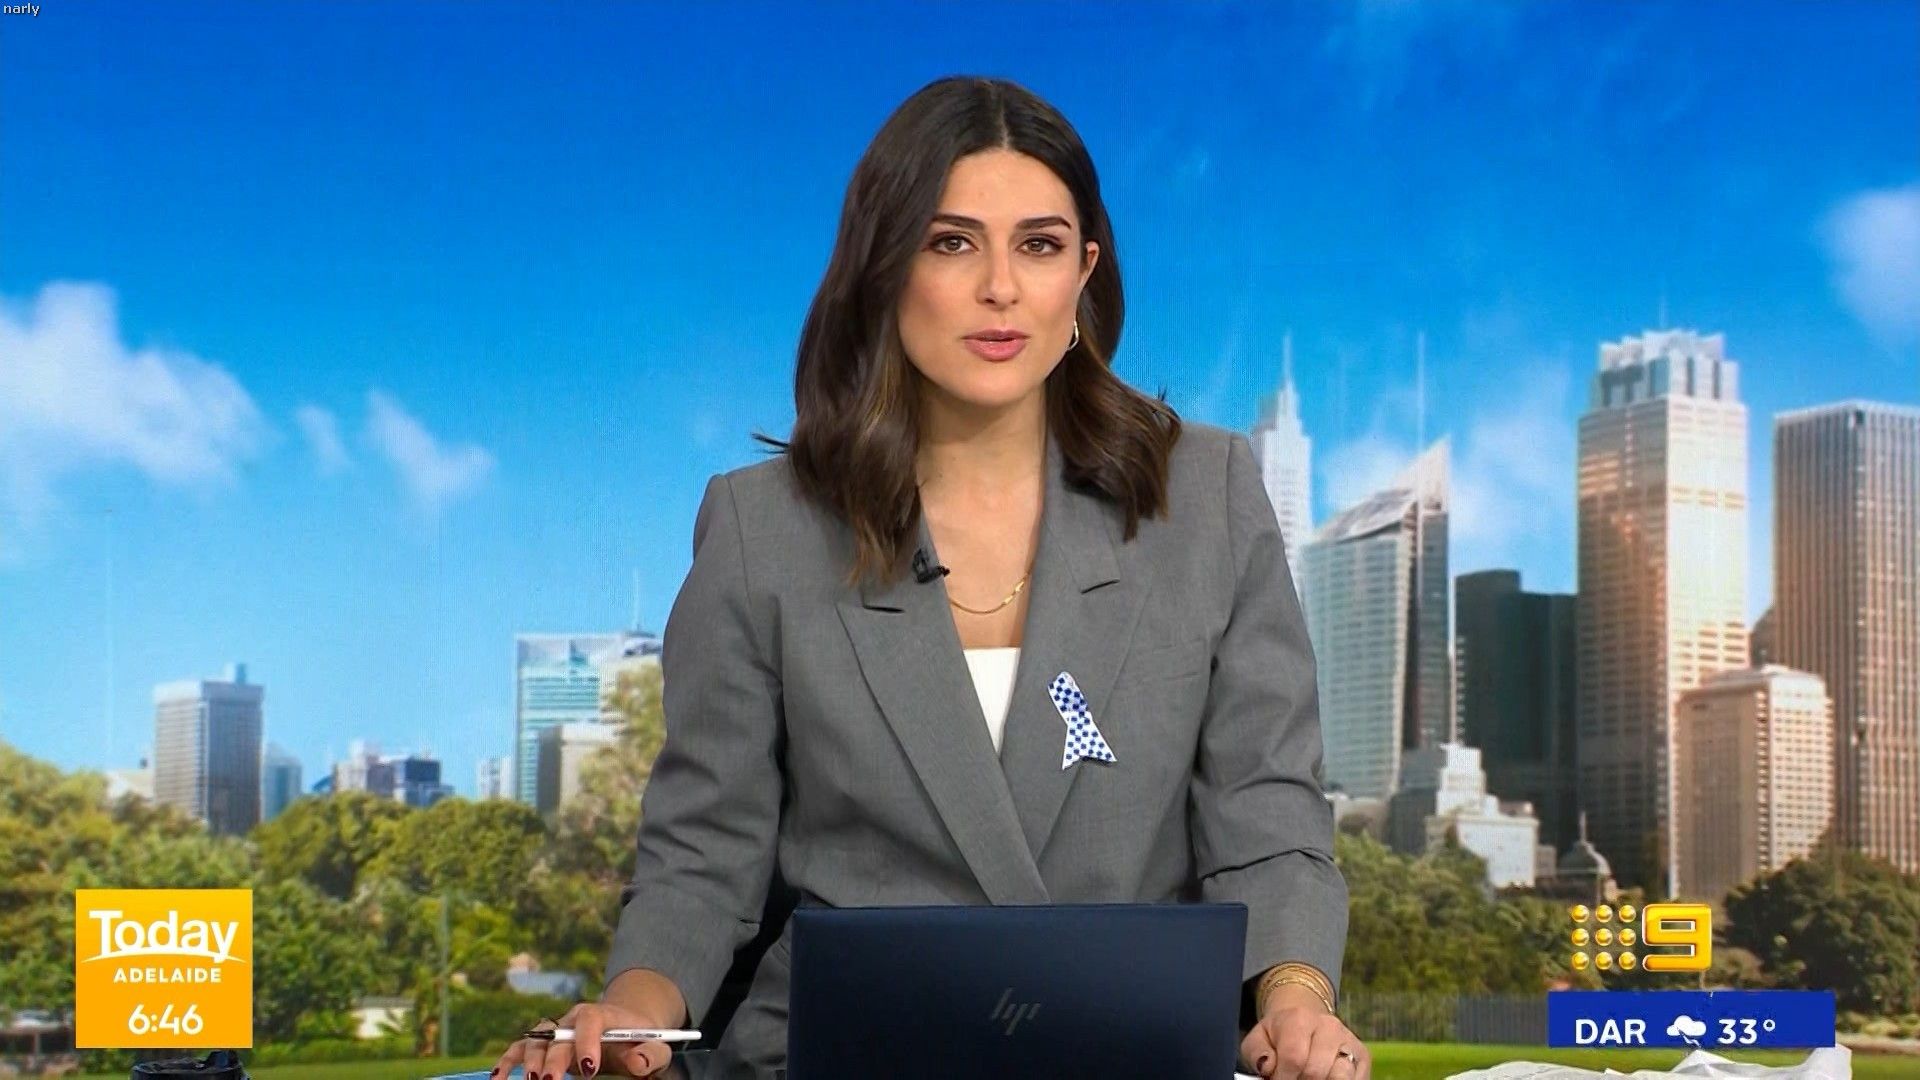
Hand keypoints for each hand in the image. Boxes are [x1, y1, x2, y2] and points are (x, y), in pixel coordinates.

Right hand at [490, 1002, 675, 1077]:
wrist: (627, 1030)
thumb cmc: (641, 1040)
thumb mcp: (655, 1047)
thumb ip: (650, 1054)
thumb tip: (637, 1063)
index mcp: (602, 1014)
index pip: (590, 1020)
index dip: (586, 1042)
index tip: (589, 1069)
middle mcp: (573, 1019)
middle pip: (558, 1034)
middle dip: (554, 1059)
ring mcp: (555, 1031)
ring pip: (535, 1040)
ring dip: (529, 1060)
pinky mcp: (544, 1046)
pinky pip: (520, 1049)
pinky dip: (508, 1061)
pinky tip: (499, 1077)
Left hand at [1239, 983, 1370, 1079]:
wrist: (1304, 1020)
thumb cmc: (1279, 1035)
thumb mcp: (1259, 1039)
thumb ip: (1257, 1053)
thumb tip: (1268, 1066)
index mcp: (1300, 1018)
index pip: (1294, 1058)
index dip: (1283, 1077)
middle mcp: (1329, 1026)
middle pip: (1316, 1071)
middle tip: (1293, 1079)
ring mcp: (1349, 1041)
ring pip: (1340, 1077)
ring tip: (1307, 1077)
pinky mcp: (1363, 1056)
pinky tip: (1325, 1078)